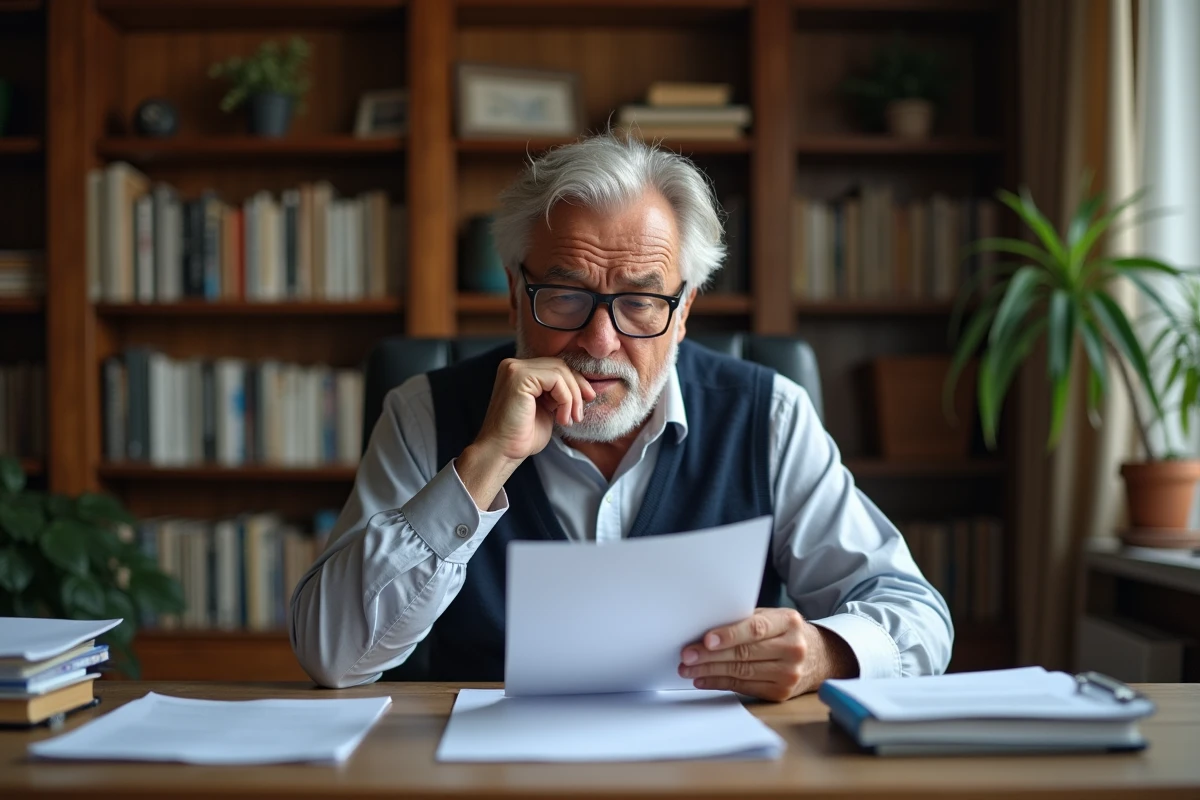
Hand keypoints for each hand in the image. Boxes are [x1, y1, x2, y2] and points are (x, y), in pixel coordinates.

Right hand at [456, 357, 594, 508]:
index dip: (575, 382)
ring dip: (572, 397)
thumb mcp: (546, 408)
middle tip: (579, 413)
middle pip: (559, 365)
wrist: (503, 452)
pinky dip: (565, 399)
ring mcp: (515, 369)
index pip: (555, 366)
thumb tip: (584, 386)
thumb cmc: (522, 436)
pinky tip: (560, 418)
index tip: (587, 400)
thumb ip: (557, 393)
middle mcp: (514, 366)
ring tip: (569, 419)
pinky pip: (556, 379)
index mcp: (519, 372)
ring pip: (560, 371)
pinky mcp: (519, 377)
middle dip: (577, 388)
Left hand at [678, 607, 858, 701]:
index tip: (706, 640)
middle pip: (744, 653)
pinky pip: (744, 688)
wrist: (819, 657)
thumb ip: (746, 620)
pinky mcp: (781, 692)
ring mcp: (789, 673)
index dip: (729, 635)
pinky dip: (720, 683)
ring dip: (710, 671)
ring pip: (742, 672)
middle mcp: (792, 648)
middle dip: (710, 656)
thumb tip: (706, 628)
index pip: (755, 629)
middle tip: (687, 656)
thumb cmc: (786, 632)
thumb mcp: (773, 617)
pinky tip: (703, 679)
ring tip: (688, 669)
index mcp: (789, 622)